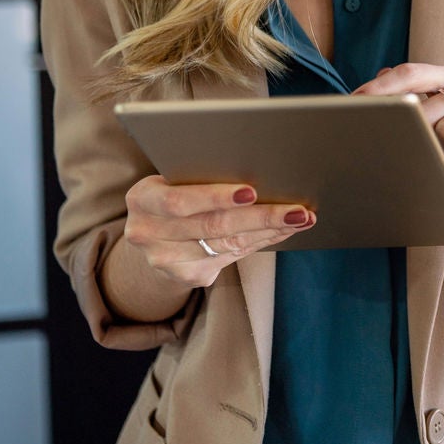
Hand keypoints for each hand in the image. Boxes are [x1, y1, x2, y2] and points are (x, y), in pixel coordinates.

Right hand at [120, 176, 315, 287]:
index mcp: (142, 199)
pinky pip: (232, 256)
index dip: (215, 197)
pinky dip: (262, 241)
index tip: (252, 191)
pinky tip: (283, 231)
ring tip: (300, 218)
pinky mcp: (186, 276)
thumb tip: (261, 168)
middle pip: (212, 226)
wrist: (154, 233)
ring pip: (228, 244)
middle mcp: (147, 233)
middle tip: (296, 210)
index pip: (180, 200)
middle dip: (260, 216)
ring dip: (269, 230)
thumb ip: (201, 175)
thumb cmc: (176, 191)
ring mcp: (165, 260)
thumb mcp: (175, 178)